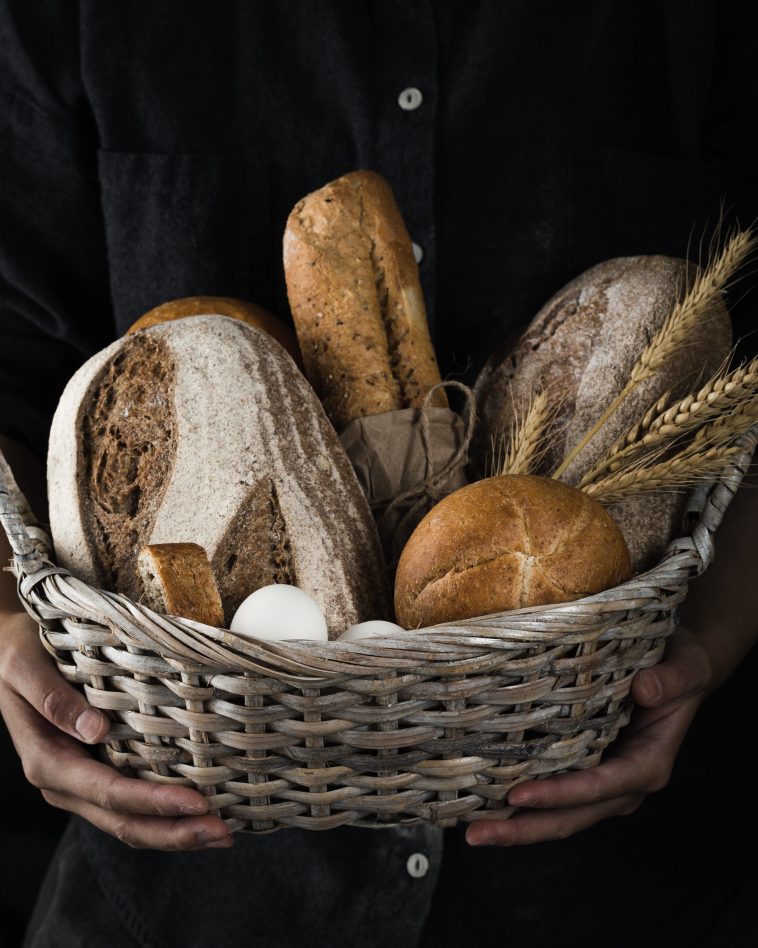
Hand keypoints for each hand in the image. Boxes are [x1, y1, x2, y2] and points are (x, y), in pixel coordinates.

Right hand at [0, 609, 233, 849]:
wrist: (5, 650)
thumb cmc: (18, 652)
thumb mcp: (24, 667)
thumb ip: (54, 700)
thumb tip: (95, 729)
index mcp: (47, 761)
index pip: (109, 793)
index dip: (155, 802)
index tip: (199, 802)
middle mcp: (64, 783)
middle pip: (123, 822)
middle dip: (175, 832)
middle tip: (224, 834)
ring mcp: (79, 784)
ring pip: (129, 823)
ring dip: (175, 833)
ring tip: (222, 835)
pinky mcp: (94, 773)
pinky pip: (130, 806)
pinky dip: (164, 816)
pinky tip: (198, 814)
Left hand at [465, 625, 711, 845]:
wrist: (678, 670)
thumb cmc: (680, 668)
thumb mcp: (684, 668)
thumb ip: (671, 678)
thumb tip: (644, 687)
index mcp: (647, 766)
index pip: (598, 788)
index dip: (559, 795)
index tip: (518, 796)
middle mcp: (623, 785)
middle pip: (570, 817)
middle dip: (524, 829)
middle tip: (476, 833)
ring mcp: (602, 784)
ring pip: (558, 816)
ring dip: (517, 825)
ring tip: (473, 829)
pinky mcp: (585, 772)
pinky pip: (552, 797)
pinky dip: (522, 806)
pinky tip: (485, 803)